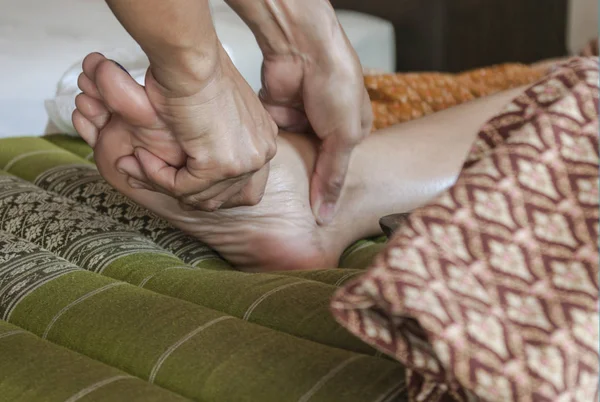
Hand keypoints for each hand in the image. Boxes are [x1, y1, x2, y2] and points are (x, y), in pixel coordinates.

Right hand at [118, 48, 278, 210]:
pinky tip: (141, 157)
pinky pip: (181, 188)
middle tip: (149, 175)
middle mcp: (263, 153)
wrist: (190, 62)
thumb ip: (214, 140)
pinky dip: (156, 176)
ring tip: (137, 163)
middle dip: (183, 192)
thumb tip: (195, 164)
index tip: (175, 178)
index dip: (206, 189)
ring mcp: (246, 162)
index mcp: (264, 140)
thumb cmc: (195, 74)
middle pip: (222, 196)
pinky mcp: (221, 166)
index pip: (243, 187)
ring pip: (199, 196)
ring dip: (163, 183)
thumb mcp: (216, 111)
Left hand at [227, 0, 372, 223]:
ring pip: (291, 154)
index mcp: (352, 131)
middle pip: (313, 164)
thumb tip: (326, 215)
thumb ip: (333, 176)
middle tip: (290, 207)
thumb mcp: (343, 136)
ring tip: (275, 190)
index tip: (313, 214)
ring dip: (285, 164)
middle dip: (304, 179)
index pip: (338, 170)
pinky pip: (271, 140)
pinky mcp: (277, 114)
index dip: (326, 189)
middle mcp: (326, 127)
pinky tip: (261, 165)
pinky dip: (268, 147)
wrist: (302, 50)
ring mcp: (301, 120)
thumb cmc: (336, 82)